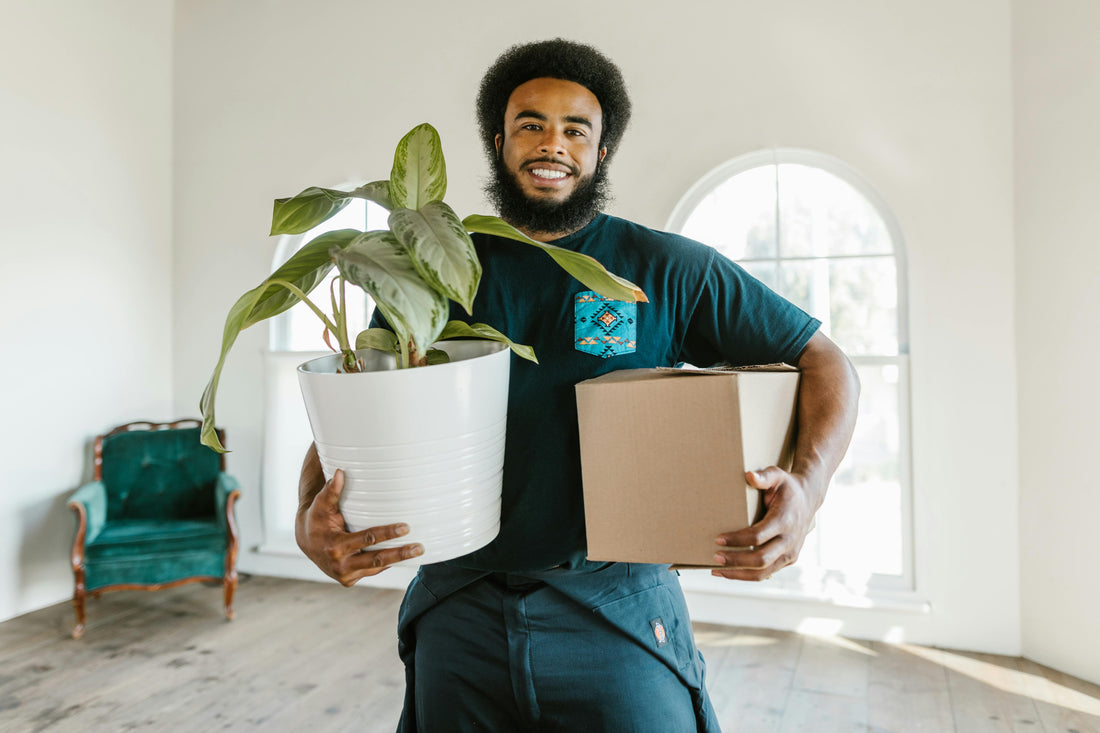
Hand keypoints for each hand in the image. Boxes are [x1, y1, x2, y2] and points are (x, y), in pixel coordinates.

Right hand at [296, 447, 422, 586]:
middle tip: (419, 547)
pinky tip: (404, 557)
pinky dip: (387, 564)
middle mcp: (341, 565)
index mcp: (335, 547)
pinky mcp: (350, 579)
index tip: (406, 527)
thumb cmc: (317, 519)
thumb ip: (332, 491)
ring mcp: (346, 575)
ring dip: (398, 560)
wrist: (306, 542)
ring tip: (418, 551)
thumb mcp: (322, 505)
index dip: (387, 533)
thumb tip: (340, 472)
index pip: (367, 539)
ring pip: (377, 568)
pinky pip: (372, 571)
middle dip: (400, 554)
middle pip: (377, 560)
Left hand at [711, 466, 817, 581]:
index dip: (737, 539)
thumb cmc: (787, 486)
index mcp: (785, 520)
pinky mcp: (789, 560)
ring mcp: (791, 553)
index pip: (758, 536)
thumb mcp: (777, 475)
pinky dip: (747, 575)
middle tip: (714, 557)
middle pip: (760, 558)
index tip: (717, 538)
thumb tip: (749, 475)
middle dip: (735, 560)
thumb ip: (764, 476)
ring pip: (764, 572)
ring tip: (716, 570)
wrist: (809, 498)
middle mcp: (790, 540)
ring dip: (738, 573)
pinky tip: (729, 572)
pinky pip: (767, 573)